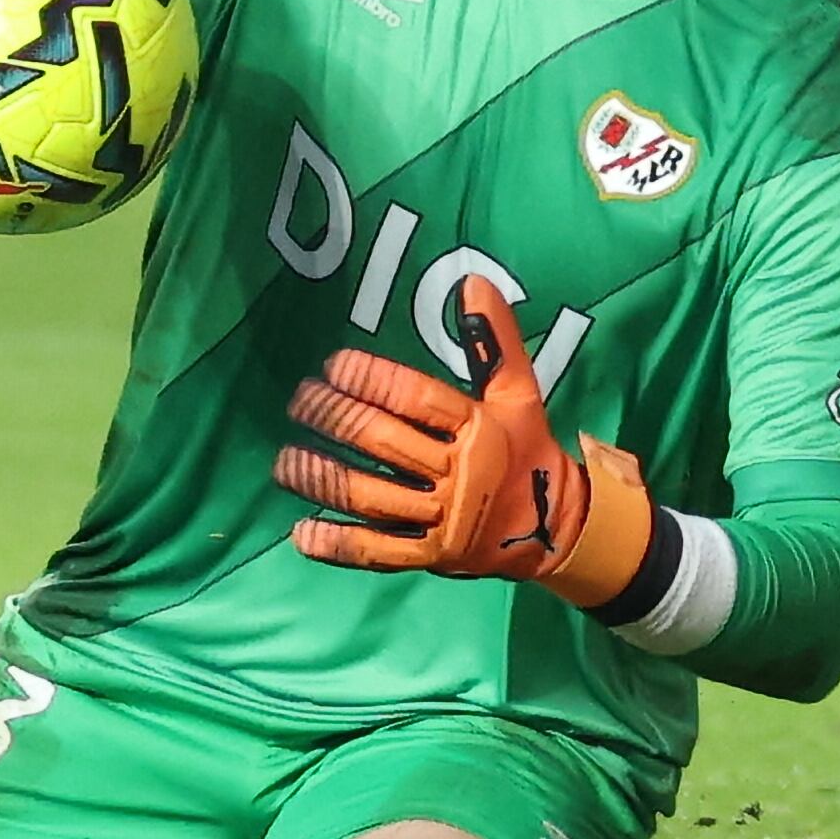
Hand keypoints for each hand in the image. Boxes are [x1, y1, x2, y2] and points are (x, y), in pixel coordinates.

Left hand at [275, 277, 651, 605]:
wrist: (555, 529)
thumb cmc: (524, 449)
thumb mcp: (519, 393)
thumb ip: (493, 340)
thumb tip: (471, 281)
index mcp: (480, 430)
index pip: (416, 398)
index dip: (371, 378)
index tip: (334, 364)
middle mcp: (459, 473)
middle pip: (384, 442)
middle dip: (334, 418)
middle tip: (301, 401)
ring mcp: (442, 520)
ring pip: (370, 496)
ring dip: (320, 477)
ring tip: (285, 460)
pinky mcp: (429, 557)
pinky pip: (376, 551)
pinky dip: (336, 544)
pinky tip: (300, 531)